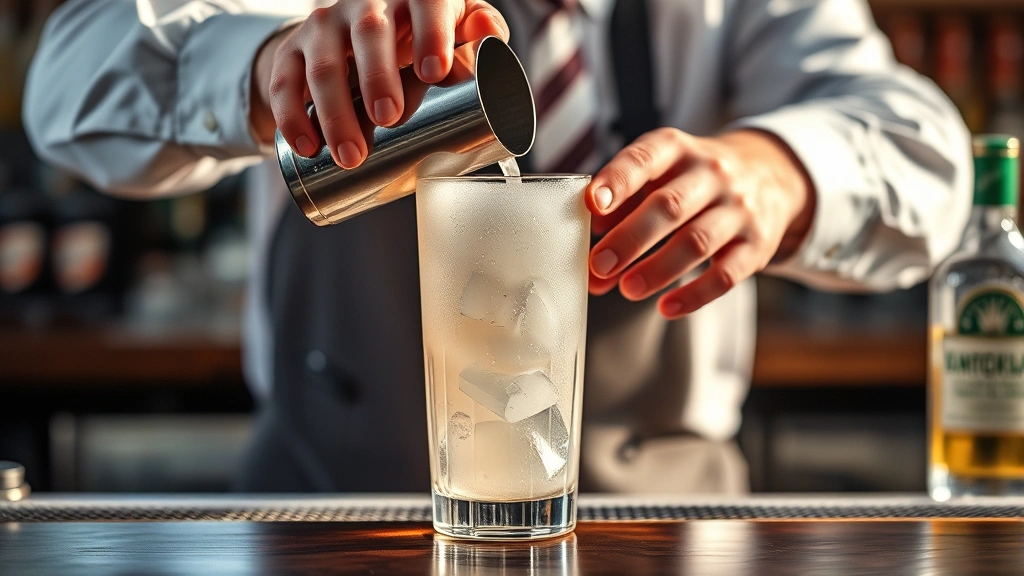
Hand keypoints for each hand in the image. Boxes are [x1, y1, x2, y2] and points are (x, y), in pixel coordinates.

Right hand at [250, 0, 508, 167]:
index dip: (431, 33)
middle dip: (378, 76)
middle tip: (391, 117)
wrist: (357, 38)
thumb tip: (489, 43)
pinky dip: (293, 116)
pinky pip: (285, 82)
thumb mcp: (456, 29)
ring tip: (353, 154)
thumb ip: (479, 36)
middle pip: (369, 33)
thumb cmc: (421, 38)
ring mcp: (326, 27)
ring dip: (335, 111)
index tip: (436, 72)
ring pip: (324, 64)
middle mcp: (365, 4)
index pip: (425, 2)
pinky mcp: (294, 53)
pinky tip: (307, 147)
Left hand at [586, 128, 814, 318]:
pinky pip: (726, 274)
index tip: (592, 204)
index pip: (644, 159)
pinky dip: (695, 295)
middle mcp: (711, 173)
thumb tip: (586, 252)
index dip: (617, 181)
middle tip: (599, 265)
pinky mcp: (756, 244)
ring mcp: (738, 208)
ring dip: (658, 269)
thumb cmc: (691, 180)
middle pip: (669, 206)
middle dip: (630, 238)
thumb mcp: (658, 175)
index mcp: (676, 149)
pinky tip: (666, 308)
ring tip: (627, 289)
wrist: (769, 174)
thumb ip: (619, 207)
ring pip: (697, 241)